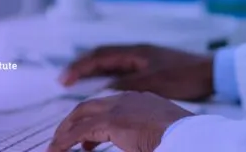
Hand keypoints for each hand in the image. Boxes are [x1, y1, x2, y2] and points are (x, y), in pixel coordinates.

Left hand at [47, 92, 193, 151]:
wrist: (189, 135)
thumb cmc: (183, 137)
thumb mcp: (162, 133)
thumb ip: (144, 136)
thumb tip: (140, 143)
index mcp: (141, 100)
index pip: (108, 105)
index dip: (93, 119)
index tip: (87, 138)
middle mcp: (127, 99)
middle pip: (89, 106)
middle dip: (73, 122)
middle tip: (63, 139)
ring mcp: (118, 107)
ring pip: (81, 116)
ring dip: (65, 132)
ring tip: (56, 147)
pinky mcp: (111, 121)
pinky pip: (80, 133)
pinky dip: (65, 142)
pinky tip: (56, 151)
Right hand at [59, 44, 213, 100]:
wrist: (211, 72)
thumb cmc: (185, 75)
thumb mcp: (153, 82)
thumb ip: (126, 85)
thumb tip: (101, 91)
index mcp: (135, 52)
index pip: (100, 56)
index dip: (79, 66)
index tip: (64, 78)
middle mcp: (137, 52)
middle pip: (101, 57)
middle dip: (81, 67)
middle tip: (63, 81)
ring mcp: (144, 59)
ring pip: (111, 64)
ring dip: (93, 73)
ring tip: (77, 85)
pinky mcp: (151, 68)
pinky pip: (121, 71)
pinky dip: (108, 78)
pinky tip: (104, 89)